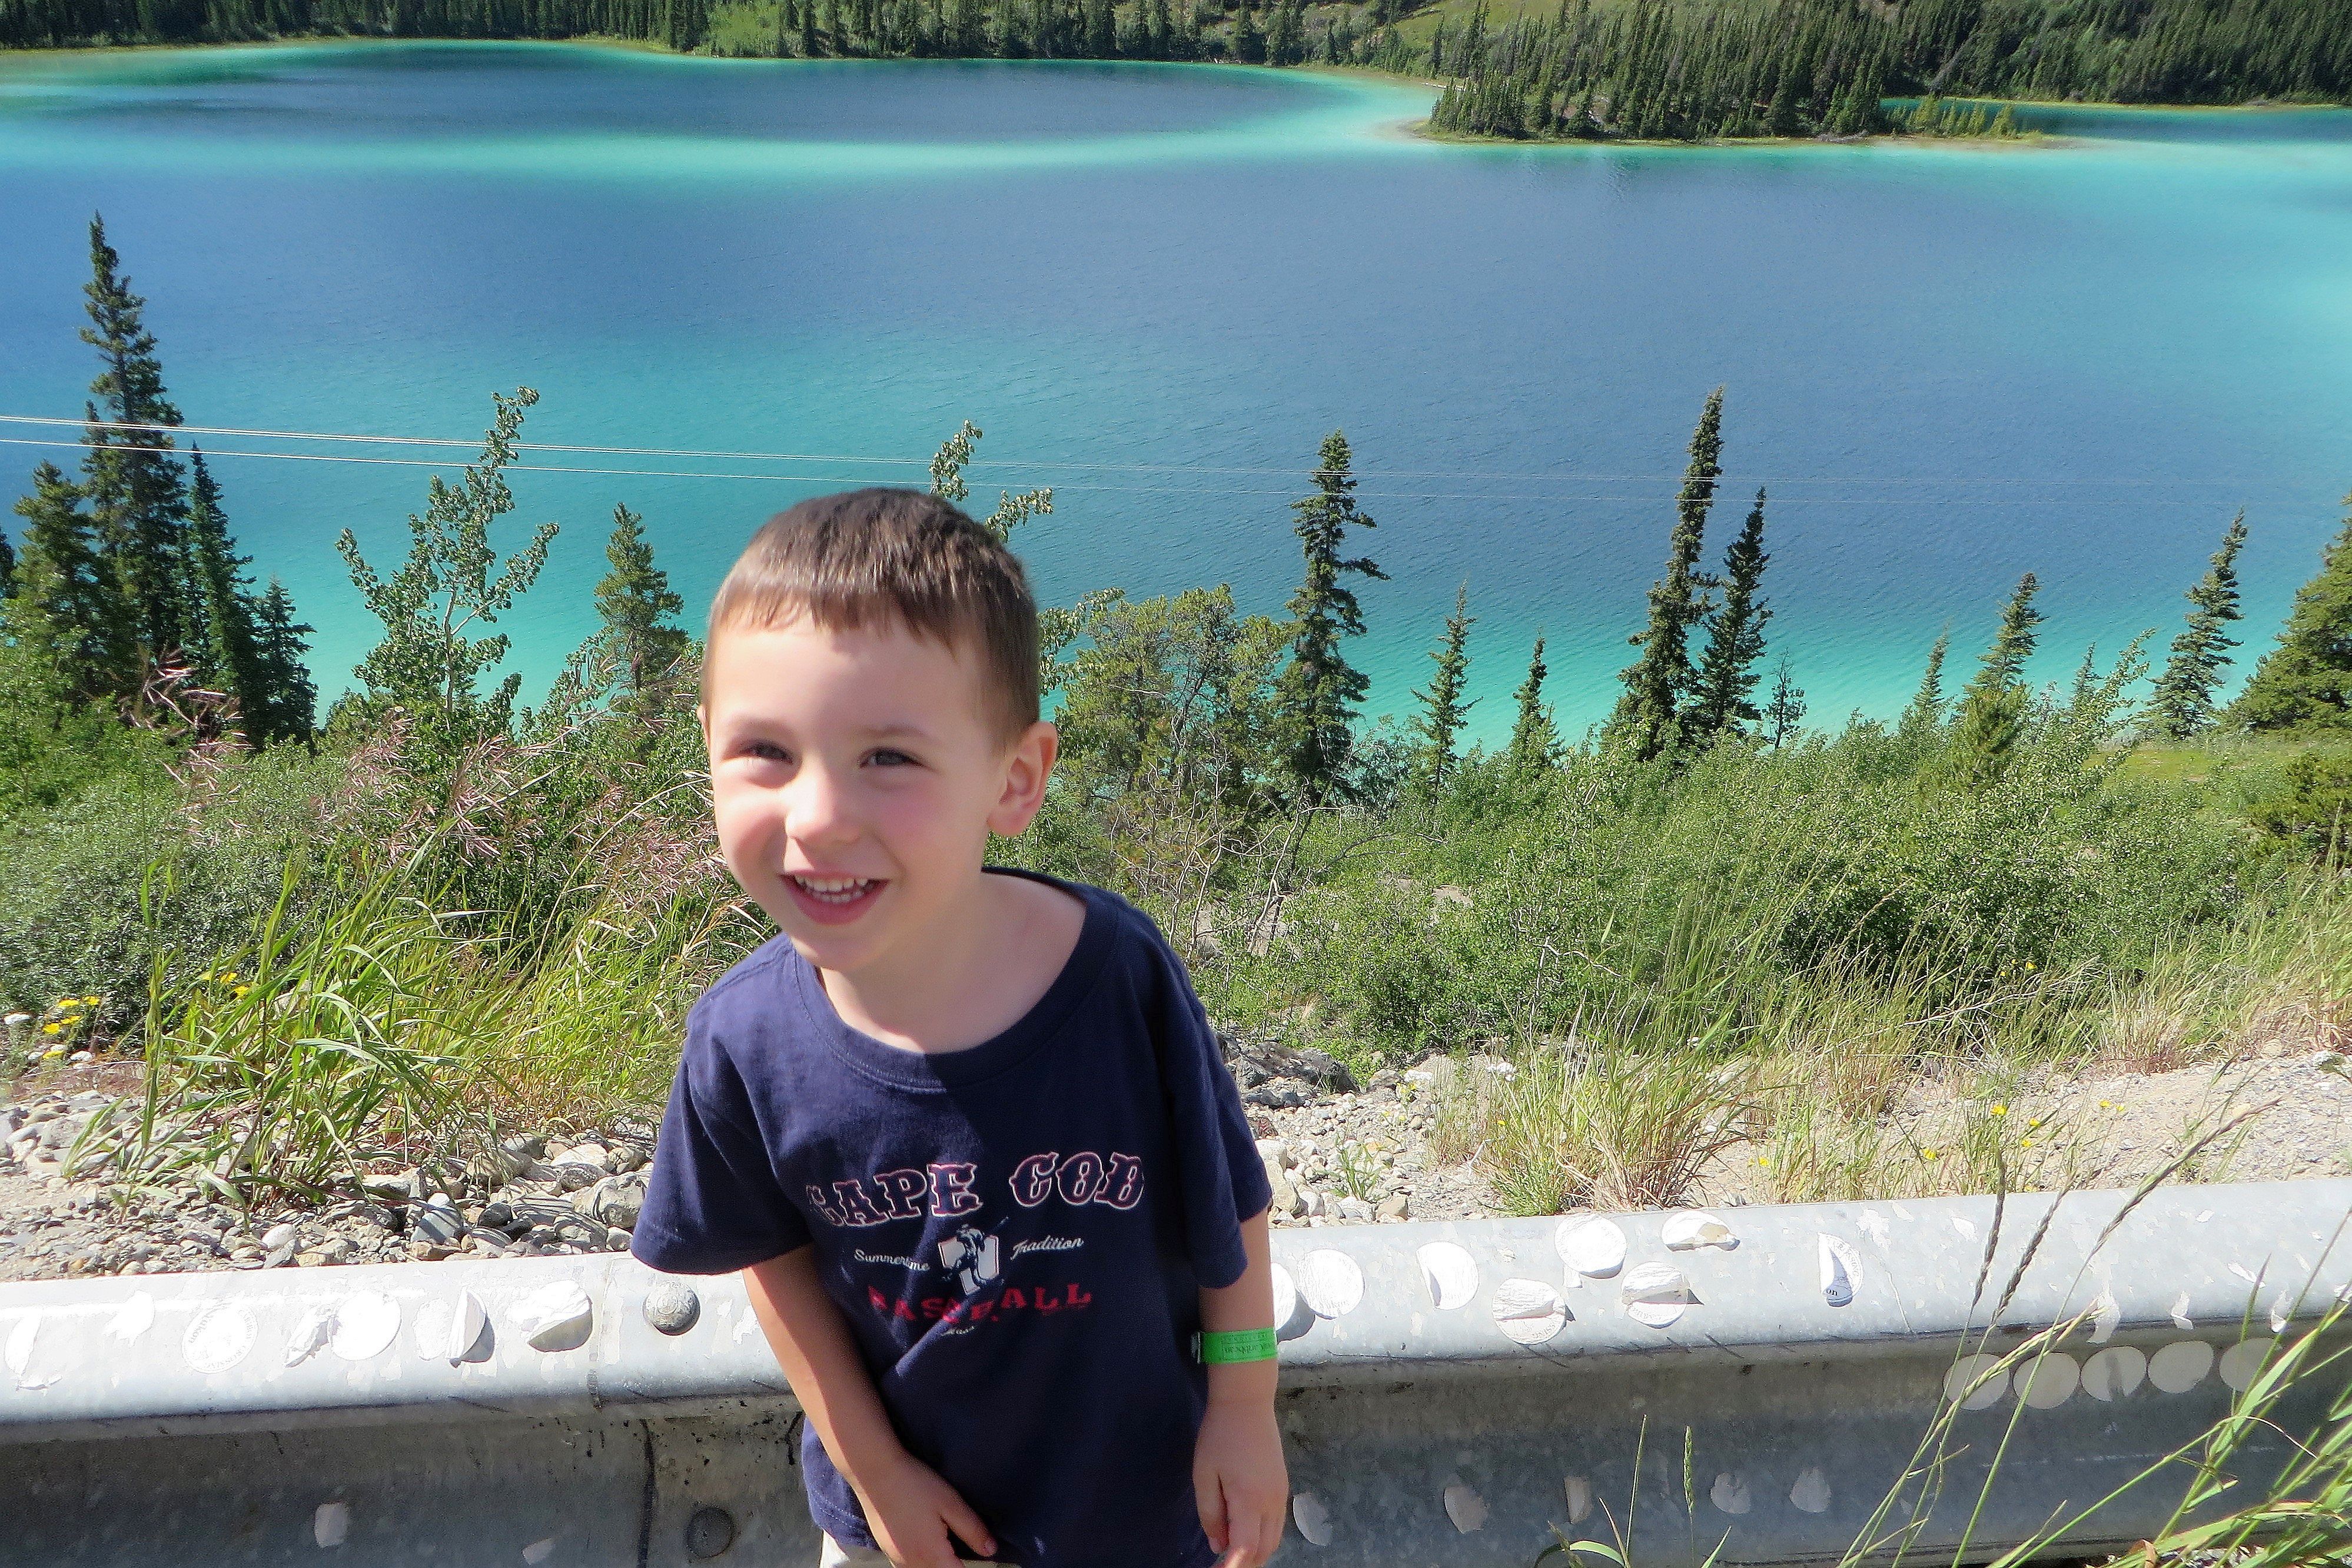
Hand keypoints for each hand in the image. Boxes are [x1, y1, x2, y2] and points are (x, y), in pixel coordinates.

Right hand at [856, 1452, 996, 1567]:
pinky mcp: (886, 1549)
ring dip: (936, 1563)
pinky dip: (920, 1560)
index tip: (978, 1555)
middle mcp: (912, 1563)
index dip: (970, 1567)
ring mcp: (896, 1558)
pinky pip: (908, 1565)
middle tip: (961, 1548)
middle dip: (952, 1565)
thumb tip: (991, 1550)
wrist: (875, 1472)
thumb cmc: (915, 1485)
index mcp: (932, 1555)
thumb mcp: (951, 1504)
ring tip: (945, 1546)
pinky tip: (924, 1542)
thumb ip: (972, 1530)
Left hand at [1194, 1396, 1288, 1567]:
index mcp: (1249, 1499)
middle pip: (1263, 1551)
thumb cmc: (1220, 1435)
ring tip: (1229, 1552)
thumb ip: (1210, 1514)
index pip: (1245, 1550)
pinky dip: (1262, 1538)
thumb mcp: (1204, 1474)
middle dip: (1243, 1564)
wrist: (1247, 1402)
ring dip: (1254, 1553)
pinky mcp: (1283, 1488)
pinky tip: (1244, 1533)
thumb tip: (1218, 1546)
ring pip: (1274, 1541)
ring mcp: (1281, 1495)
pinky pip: (1277, 1526)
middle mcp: (1271, 1503)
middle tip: (1219, 1564)